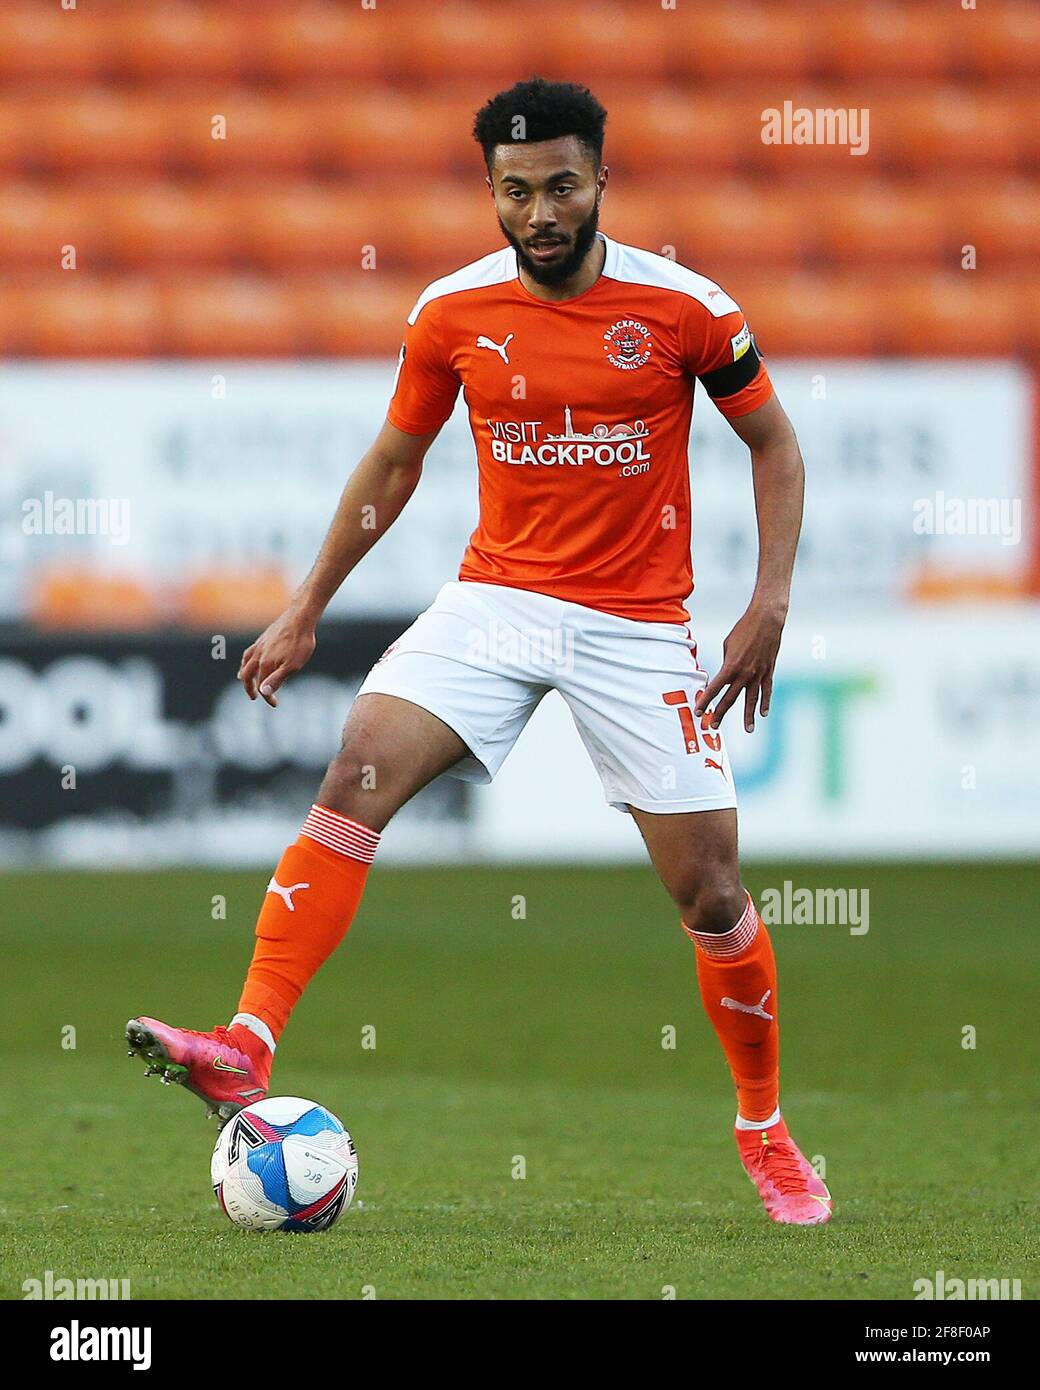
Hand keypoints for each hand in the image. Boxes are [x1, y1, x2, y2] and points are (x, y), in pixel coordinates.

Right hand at [237, 604, 317, 707]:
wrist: (301, 618)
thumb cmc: (300, 642)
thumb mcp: (293, 665)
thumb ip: (277, 679)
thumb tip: (263, 692)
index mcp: (265, 664)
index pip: (263, 686)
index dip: (268, 697)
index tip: (275, 704)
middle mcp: (258, 655)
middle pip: (247, 675)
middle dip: (249, 687)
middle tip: (253, 697)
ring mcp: (259, 645)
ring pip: (245, 662)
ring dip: (244, 673)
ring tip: (243, 679)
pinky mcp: (263, 638)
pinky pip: (250, 651)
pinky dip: (247, 659)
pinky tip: (253, 658)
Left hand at [694, 600, 785, 733]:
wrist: (766, 621)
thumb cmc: (743, 630)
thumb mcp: (728, 646)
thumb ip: (727, 663)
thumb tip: (725, 674)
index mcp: (730, 667)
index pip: (715, 689)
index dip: (705, 701)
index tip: (699, 712)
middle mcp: (744, 674)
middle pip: (730, 699)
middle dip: (720, 713)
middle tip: (713, 726)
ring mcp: (758, 674)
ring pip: (751, 700)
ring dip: (748, 716)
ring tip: (748, 729)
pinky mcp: (768, 671)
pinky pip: (766, 691)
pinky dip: (765, 702)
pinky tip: (763, 713)